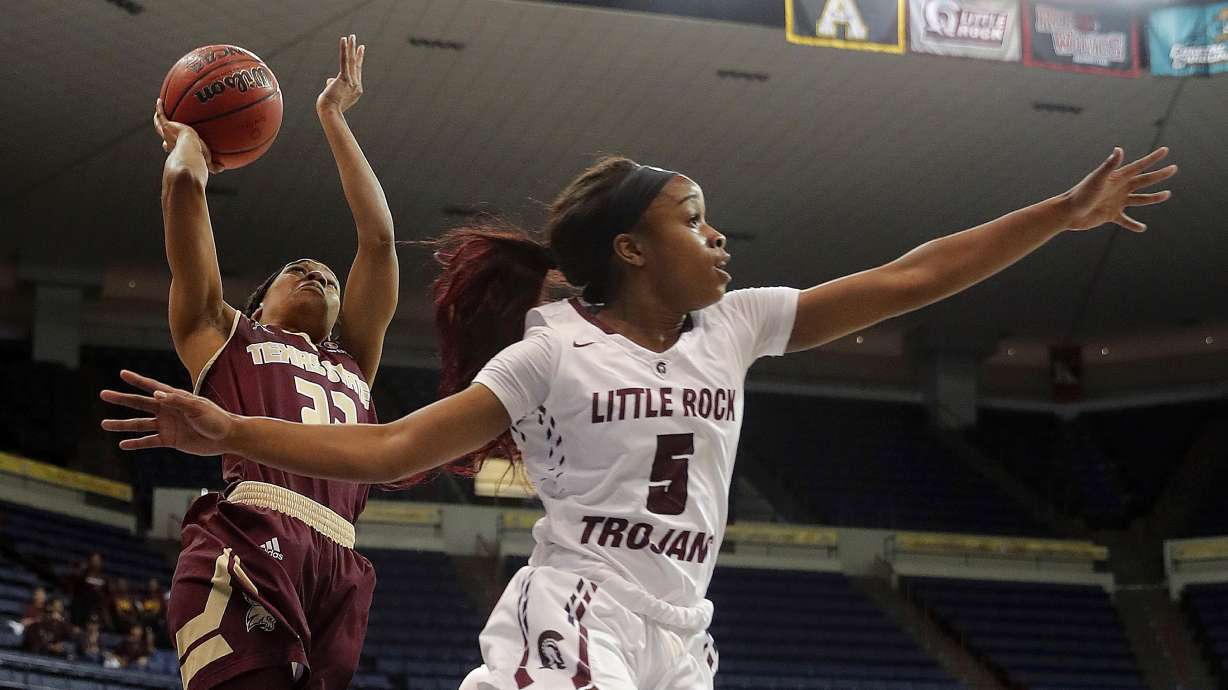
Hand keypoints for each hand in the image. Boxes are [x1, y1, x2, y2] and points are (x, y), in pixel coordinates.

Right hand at [100, 370, 233, 455]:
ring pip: (140, 424)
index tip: (122, 373)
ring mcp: (167, 425)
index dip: (137, 380)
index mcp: (175, 398)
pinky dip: (136, 443)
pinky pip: (149, 441)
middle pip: (140, 403)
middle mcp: (168, 410)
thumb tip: (156, 394)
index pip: (152, 387)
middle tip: (103, 394)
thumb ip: (178, 401)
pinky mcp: (170, 440)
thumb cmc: (216, 418)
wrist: (227, 437)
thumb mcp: (198, 408)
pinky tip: (122, 444)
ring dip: (122, 424)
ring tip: (104, 424)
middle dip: (122, 399)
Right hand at [153, 99, 223, 173]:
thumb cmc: (199, 158)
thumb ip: (214, 166)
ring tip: (159, 110)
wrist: (191, 151)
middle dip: (162, 130)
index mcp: (176, 149)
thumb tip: (221, 168)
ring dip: (157, 118)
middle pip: (163, 135)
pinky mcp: (166, 126)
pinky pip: (161, 114)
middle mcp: (169, 141)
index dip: (169, 145)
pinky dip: (159, 108)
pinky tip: (159, 100)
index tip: (168, 144)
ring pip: (158, 124)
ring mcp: (166, 133)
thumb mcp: (207, 162)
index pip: (170, 147)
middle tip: (162, 125)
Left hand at [316, 34, 364, 114]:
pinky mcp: (344, 78)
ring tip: (352, 36)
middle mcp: (356, 85)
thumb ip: (333, 85)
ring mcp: (351, 82)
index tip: (360, 51)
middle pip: (356, 65)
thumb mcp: (333, 95)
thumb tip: (330, 80)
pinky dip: (344, 49)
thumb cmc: (329, 107)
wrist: (330, 112)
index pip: (356, 72)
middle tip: (360, 43)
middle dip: (357, 53)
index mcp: (355, 90)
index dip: (358, 61)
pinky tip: (344, 40)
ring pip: (351, 61)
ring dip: (351, 47)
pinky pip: (344, 61)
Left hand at [1061, 147, 1177, 232]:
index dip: (1153, 158)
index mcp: (1117, 178)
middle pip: (1144, 180)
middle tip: (1174, 168)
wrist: (1068, 212)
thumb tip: (1119, 149)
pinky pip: (1126, 221)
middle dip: (1159, 175)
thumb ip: (1109, 165)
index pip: (1139, 166)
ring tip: (1167, 195)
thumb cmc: (1080, 194)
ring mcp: (1116, 202)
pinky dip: (1133, 225)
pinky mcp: (1111, 215)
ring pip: (1139, 199)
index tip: (1165, 150)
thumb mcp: (1097, 179)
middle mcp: (1119, 188)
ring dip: (1153, 198)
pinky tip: (1142, 228)